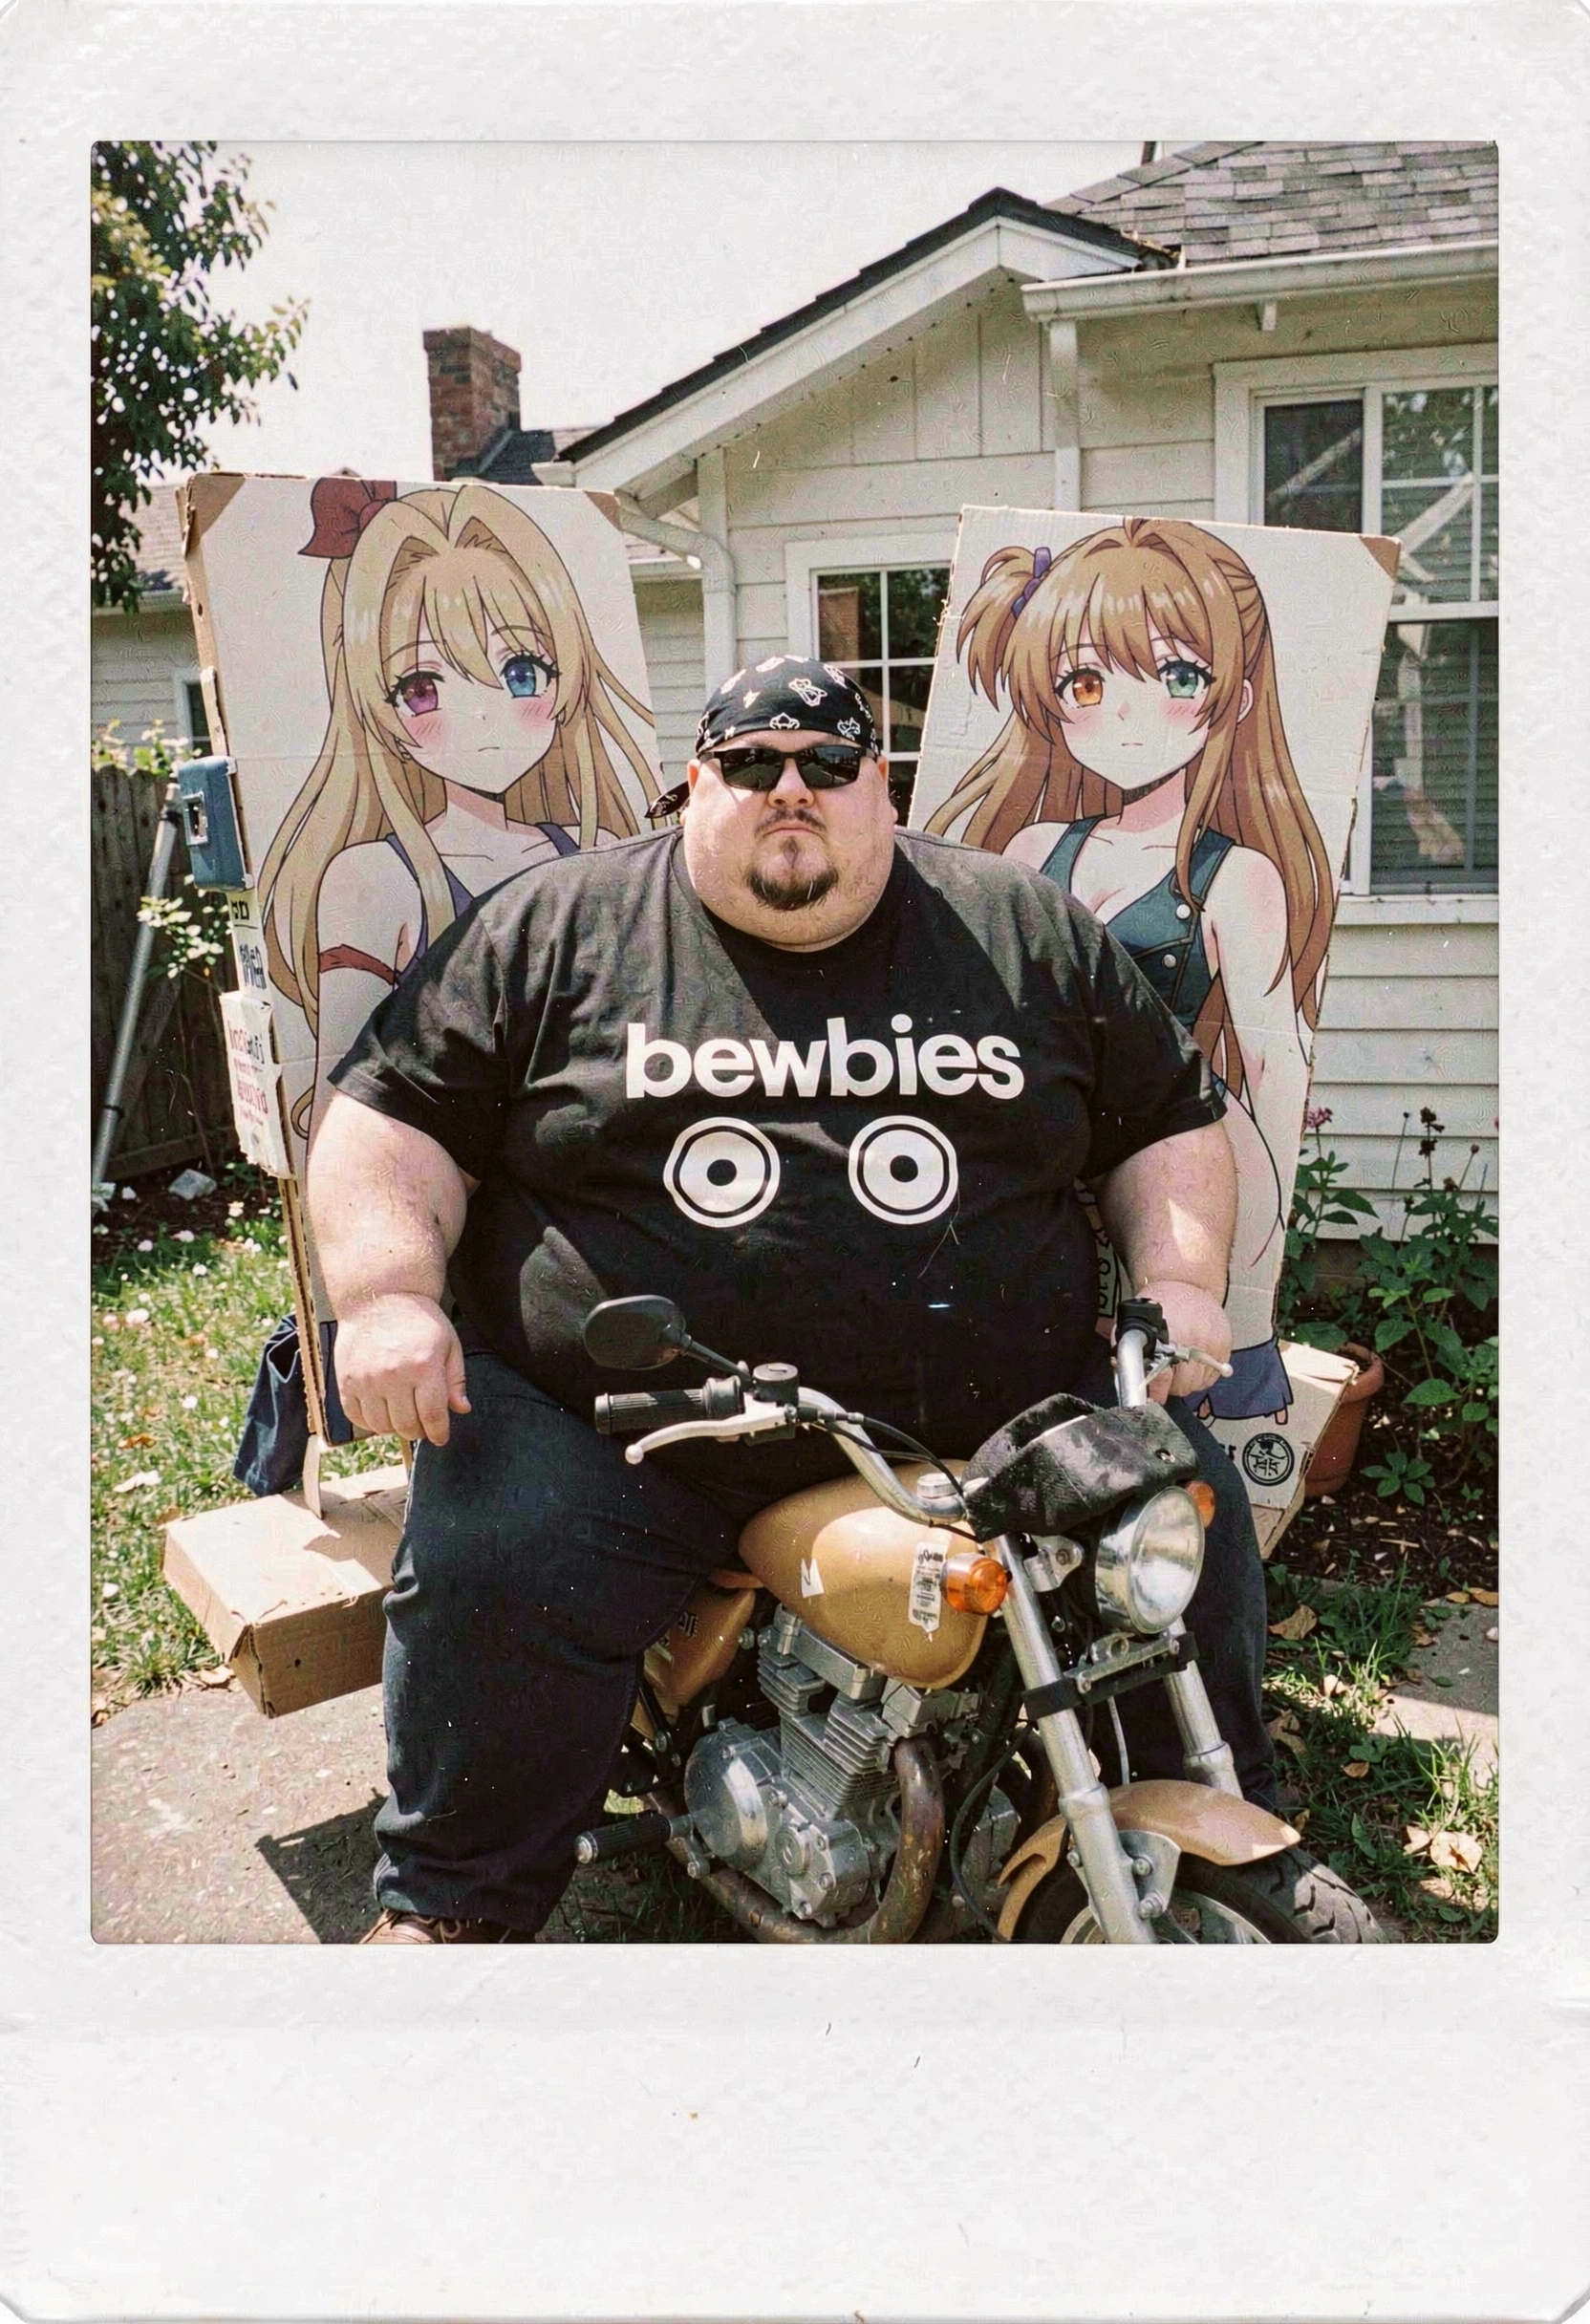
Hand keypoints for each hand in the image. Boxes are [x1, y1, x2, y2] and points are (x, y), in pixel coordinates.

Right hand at [334, 1293, 470, 1446]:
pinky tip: (381, 1411)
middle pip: (406, 1426)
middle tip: (422, 1425)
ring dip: (394, 1428)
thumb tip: (461, 1409)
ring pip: (380, 1426)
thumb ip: (455, 1379)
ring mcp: (366, 1379)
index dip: (438, 1433)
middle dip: (419, 1432)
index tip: (440, 1437)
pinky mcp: (346, 1380)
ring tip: (402, 1416)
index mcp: (423, 1366)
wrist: (381, 1298)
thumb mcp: (448, 1344)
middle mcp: (393, 1375)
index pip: (432, 1416)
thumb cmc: (420, 1321)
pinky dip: (369, 1422)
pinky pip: (355, 1417)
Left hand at [1135, 1280, 1231, 1406]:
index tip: (1152, 1397)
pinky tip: (1192, 1364)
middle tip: (1165, 1378)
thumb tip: (1124, 1375)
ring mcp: (1212, 1343)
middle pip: (1182, 1385)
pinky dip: (1202, 1376)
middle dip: (1171, 1387)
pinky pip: (1214, 1376)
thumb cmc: (1159, 1302)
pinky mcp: (1224, 1344)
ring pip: (1198, 1384)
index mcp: (1168, 1334)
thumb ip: (1128, 1348)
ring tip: (1179, 1369)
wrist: (1187, 1283)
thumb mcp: (1135, 1321)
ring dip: (1187, 1382)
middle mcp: (1193, 1339)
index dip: (1156, 1391)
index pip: (1163, 1375)